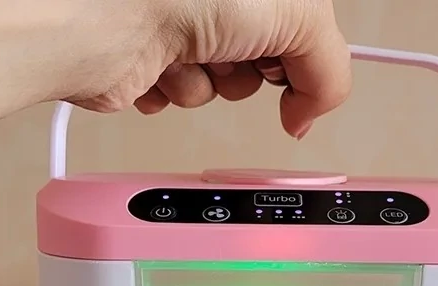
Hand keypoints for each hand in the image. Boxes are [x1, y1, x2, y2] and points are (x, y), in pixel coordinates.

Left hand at [60, 0, 351, 138]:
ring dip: (207, 83)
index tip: (285, 68)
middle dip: (247, 68)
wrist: (107, 16)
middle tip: (229, 48)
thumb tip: (306, 118)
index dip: (298, 56)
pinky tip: (157, 64)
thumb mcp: (301, 15)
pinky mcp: (149, 55)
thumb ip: (330, 71)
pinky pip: (180, 95)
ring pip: (220, 86)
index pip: (300, 30)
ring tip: (185, 52)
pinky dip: (173, 90)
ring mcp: (181, 22)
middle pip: (260, 60)